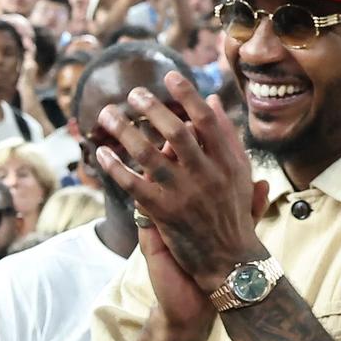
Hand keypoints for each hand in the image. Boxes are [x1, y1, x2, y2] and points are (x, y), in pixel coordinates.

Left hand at [91, 70, 267, 290]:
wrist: (232, 264)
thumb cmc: (233, 216)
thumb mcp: (240, 174)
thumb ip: (226, 138)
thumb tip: (211, 101)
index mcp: (228, 162)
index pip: (208, 120)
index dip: (188, 96)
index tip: (171, 76)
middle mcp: (207, 175)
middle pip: (177, 132)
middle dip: (153, 108)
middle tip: (134, 93)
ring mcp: (185, 194)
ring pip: (150, 154)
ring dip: (125, 131)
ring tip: (107, 114)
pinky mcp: (164, 214)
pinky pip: (133, 184)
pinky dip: (116, 167)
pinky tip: (101, 154)